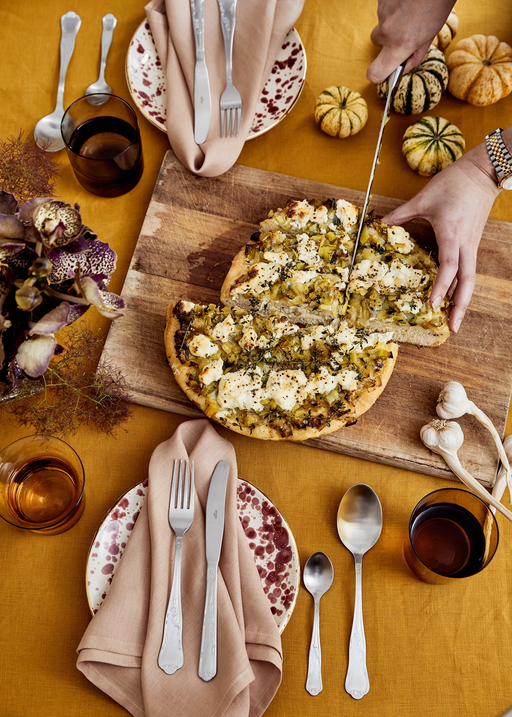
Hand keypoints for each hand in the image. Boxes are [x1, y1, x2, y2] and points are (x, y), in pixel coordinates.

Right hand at [367, 0, 454, 82]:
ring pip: (382, 21)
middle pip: (377, 41)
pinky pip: (384, 7)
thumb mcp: (430, 36)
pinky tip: (406, 1)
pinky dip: (393, 5)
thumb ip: (414, 55)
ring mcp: (381, 12)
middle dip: (388, 37)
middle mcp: (386, 31)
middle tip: (406, 28)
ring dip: (393, 19)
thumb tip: (402, 68)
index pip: (375, 73)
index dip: (377, 74)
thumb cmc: (438, 4)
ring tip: (410, 9)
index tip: (384, 70)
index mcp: (400, 45)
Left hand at [381, 145, 500, 332]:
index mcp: (452, 234)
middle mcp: (465, 244)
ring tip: (454, 320)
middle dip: (461, 306)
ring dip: (464, 300)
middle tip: (452, 328)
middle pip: (468, 281)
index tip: (433, 305)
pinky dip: (463, 286)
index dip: (442, 287)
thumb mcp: (424, 198)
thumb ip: (402, 214)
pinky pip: (469, 269)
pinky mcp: (473, 242)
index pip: (449, 267)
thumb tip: (381, 224)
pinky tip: (454, 297)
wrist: (482, 172)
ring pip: (470, 278)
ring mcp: (472, 244)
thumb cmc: (454, 183)